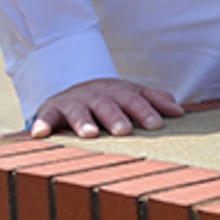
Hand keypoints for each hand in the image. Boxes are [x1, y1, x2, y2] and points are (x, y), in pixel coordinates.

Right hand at [31, 78, 183, 139]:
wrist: (76, 85)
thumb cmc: (112, 97)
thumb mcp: (133, 94)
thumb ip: (156, 100)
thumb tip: (179, 111)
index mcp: (121, 92)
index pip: (136, 100)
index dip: (146, 111)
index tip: (157, 124)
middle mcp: (99, 96)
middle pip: (109, 105)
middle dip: (117, 117)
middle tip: (124, 130)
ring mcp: (76, 103)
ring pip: (80, 111)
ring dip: (84, 122)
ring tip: (90, 134)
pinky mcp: (53, 110)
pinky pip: (46, 117)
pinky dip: (42, 124)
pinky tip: (40, 134)